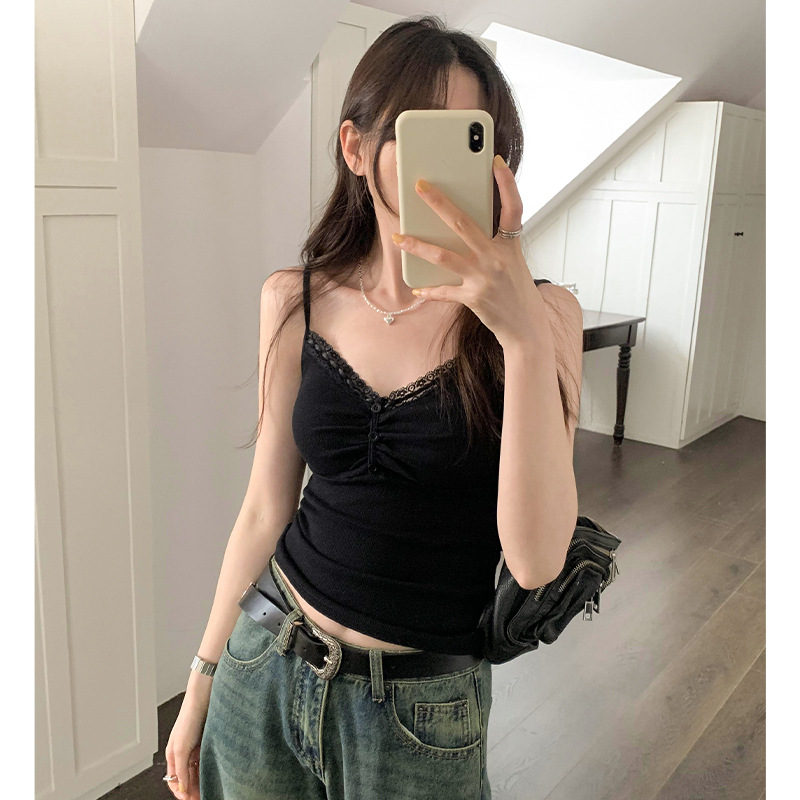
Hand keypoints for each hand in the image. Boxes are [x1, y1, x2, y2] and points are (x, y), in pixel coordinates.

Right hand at [164, 692, 208, 799]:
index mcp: (172, 756)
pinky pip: (206, 762)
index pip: (174, 781)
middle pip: (186, 778)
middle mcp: (183, 754)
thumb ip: (180, 770)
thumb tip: (182, 789)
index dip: (181, 792)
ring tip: (209, 790)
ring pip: (196, 772)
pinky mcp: (206, 744)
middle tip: (202, 798)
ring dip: (200, 782)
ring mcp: (195, 749)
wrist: (204, 700)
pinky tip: (214, 776)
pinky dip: (208, 771)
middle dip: (192, 790)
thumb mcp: (181, 748)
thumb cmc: (189, 720)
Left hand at [391, 154, 544, 347]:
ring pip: (444, 256)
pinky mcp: (473, 298)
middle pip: (462, 224)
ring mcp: (483, 278)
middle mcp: (496, 258)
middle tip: (420, 186)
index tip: (496, 162)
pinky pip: (444, 291)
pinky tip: (416, 287)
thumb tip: (460, 226)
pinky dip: (429, 289)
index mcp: (510, 245)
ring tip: (399, 236)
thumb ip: (492, 244)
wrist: (526, 327)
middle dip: (438, 203)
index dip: (507, 184)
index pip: (512, 208)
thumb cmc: (516, 291)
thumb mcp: (511, 261)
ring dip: (417, 245)